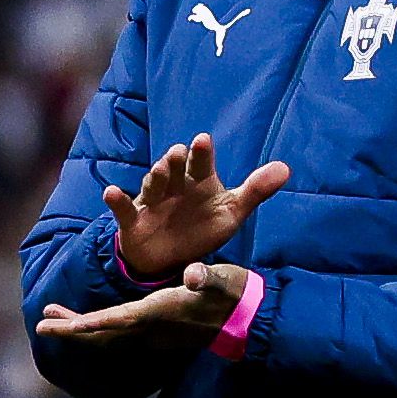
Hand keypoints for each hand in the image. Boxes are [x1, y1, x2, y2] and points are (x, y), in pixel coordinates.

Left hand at [35, 261, 249, 357]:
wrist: (247, 316)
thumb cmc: (232, 292)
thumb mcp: (220, 279)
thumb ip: (205, 277)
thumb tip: (193, 275)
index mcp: (158, 312)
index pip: (114, 320)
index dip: (85, 323)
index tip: (59, 325)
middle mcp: (150, 327)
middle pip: (102, 332)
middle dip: (71, 328)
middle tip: (41, 323)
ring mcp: (153, 332)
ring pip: (107, 334)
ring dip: (79, 326)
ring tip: (52, 317)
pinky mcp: (157, 330)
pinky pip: (118, 332)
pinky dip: (95, 327)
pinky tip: (84, 320)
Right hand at [104, 134, 289, 283]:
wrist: (168, 257)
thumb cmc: (202, 227)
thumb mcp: (231, 211)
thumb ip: (255, 191)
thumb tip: (286, 168)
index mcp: (198, 182)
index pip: (201, 163)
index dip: (201, 153)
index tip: (203, 140)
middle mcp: (175, 186)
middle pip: (174, 169)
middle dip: (175, 161)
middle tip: (177, 153)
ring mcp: (153, 201)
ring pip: (152, 183)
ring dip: (155, 176)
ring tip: (159, 169)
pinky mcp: (133, 219)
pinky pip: (124, 208)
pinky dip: (117, 200)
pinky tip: (110, 192)